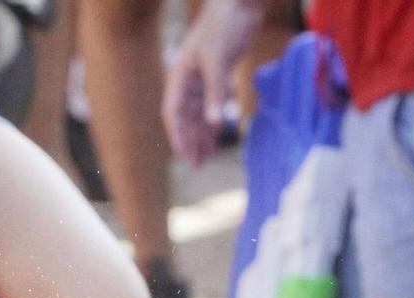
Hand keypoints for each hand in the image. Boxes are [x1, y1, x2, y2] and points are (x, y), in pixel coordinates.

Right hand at [164, 0, 262, 164]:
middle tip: (197, 165)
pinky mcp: (216, 75)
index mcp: (181, 76)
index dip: (178, 135)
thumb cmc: (224, 26)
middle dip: (190, 141)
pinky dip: (213, 120)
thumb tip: (214, 123)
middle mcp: (188, 80)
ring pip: (198, 114)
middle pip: (185, 118)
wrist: (240, 3)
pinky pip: (211, 104)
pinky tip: (217, 135)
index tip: (185, 156)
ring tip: (206, 158)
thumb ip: (216, 92)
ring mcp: (201, 78)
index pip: (174, 112)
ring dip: (201, 135)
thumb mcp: (218, 59)